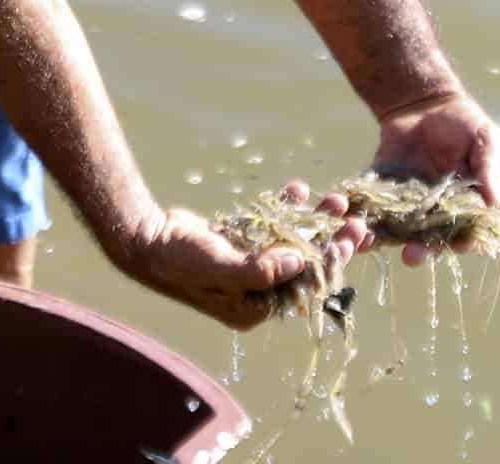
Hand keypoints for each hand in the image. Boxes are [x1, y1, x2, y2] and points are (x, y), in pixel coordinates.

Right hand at [112, 181, 366, 329]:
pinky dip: (285, 209)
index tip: (348, 240)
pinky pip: (271, 226)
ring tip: (334, 198)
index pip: (303, 287)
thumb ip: (260, 270)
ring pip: (291, 242)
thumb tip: (300, 262)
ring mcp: (247, 265)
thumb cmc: (179, 260)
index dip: (329, 263)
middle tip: (354, 219)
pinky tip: (298, 190)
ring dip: (313, 221)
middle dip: (329, 241)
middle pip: (304, 264)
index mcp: (254, 308)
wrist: (144, 239)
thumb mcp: (220, 268)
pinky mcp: (240, 242)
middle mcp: (255, 291)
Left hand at [373, 90, 499, 265]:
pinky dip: (361, 214)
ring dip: (385, 239)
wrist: (424, 101)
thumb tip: (493, 201)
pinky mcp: (382, 187)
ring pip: (396, 228)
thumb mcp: (484, 140)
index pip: (464, 231)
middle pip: (428, 238)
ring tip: (375, 244)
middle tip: (411, 256)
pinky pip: (370, 205)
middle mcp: (434, 210)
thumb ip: (489, 169)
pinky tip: (353, 219)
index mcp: (465, 204)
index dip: (461, 242)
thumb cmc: (464, 122)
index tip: (455, 246)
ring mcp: (406, 201)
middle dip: (421, 250)